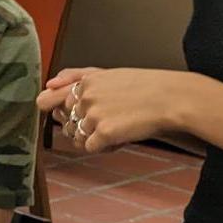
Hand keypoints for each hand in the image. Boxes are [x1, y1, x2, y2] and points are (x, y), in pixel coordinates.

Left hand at [38, 68, 199, 152]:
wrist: (173, 99)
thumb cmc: (145, 87)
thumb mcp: (109, 74)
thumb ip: (75, 77)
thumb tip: (48, 85)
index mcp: (85, 81)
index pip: (51, 100)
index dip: (64, 111)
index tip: (78, 114)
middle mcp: (85, 96)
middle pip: (66, 122)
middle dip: (81, 127)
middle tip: (108, 122)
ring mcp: (94, 115)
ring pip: (76, 136)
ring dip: (92, 138)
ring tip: (115, 130)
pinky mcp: (105, 133)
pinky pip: (90, 148)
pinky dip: (103, 147)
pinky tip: (119, 139)